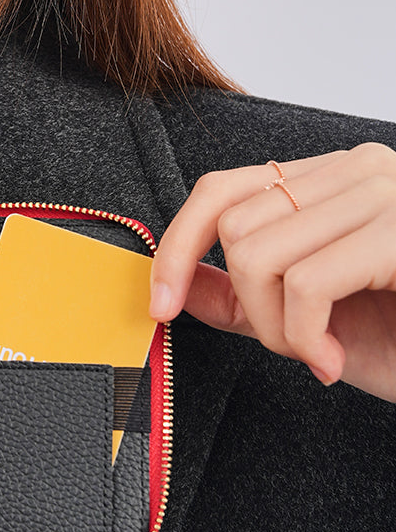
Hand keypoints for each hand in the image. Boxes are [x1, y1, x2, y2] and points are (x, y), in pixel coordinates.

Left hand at [149, 143, 395, 400]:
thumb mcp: (315, 321)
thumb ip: (248, 297)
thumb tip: (181, 286)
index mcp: (335, 181)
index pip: (223, 190)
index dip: (180, 245)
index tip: (159, 302)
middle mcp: (360, 170)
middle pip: (236, 227)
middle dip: (249, 308)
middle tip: (296, 347)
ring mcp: (385, 193)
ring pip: (259, 254)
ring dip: (278, 329)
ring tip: (319, 353)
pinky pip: (305, 283)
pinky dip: (304, 337)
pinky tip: (332, 361)